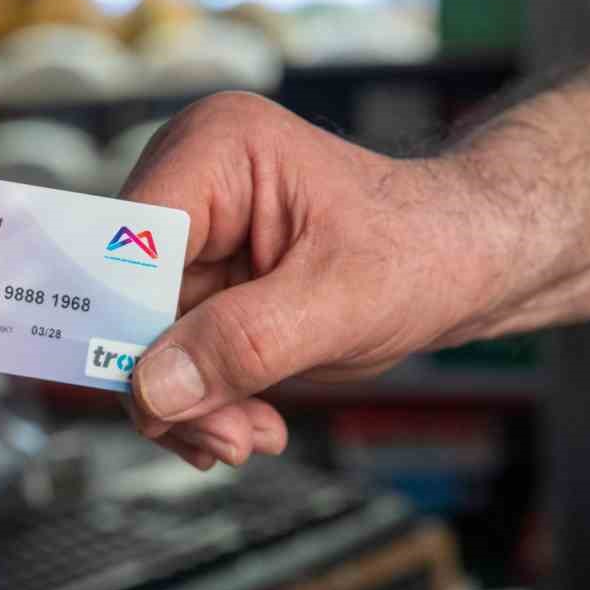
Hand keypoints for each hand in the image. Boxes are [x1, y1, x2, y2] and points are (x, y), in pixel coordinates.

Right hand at [119, 92, 495, 469]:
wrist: (465, 262)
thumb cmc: (425, 250)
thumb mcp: (343, 303)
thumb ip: (245, 342)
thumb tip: (150, 390)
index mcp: (218, 149)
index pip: (127, 242)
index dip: (124, 324)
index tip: (150, 403)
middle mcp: (189, 181)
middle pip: (124, 300)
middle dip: (169, 381)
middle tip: (227, 440)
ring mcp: (191, 233)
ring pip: (139, 339)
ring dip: (190, 403)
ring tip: (251, 434)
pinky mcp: (199, 280)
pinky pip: (167, 355)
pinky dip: (201, 401)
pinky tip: (249, 419)